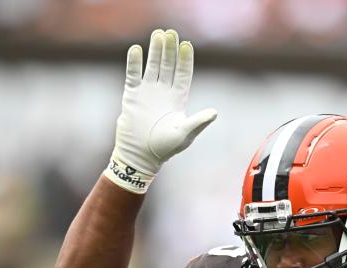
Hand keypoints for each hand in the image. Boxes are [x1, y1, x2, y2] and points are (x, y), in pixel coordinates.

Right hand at [104, 29, 216, 193]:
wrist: (140, 156)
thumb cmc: (165, 148)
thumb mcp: (184, 134)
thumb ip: (198, 122)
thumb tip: (214, 113)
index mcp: (178, 99)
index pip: (182, 74)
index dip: (185, 60)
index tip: (186, 45)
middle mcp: (164, 93)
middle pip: (168, 65)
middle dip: (170, 50)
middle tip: (171, 33)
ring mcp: (147, 93)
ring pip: (152, 66)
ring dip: (154, 51)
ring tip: (157, 35)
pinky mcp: (132, 96)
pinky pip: (133, 75)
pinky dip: (134, 63)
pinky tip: (136, 50)